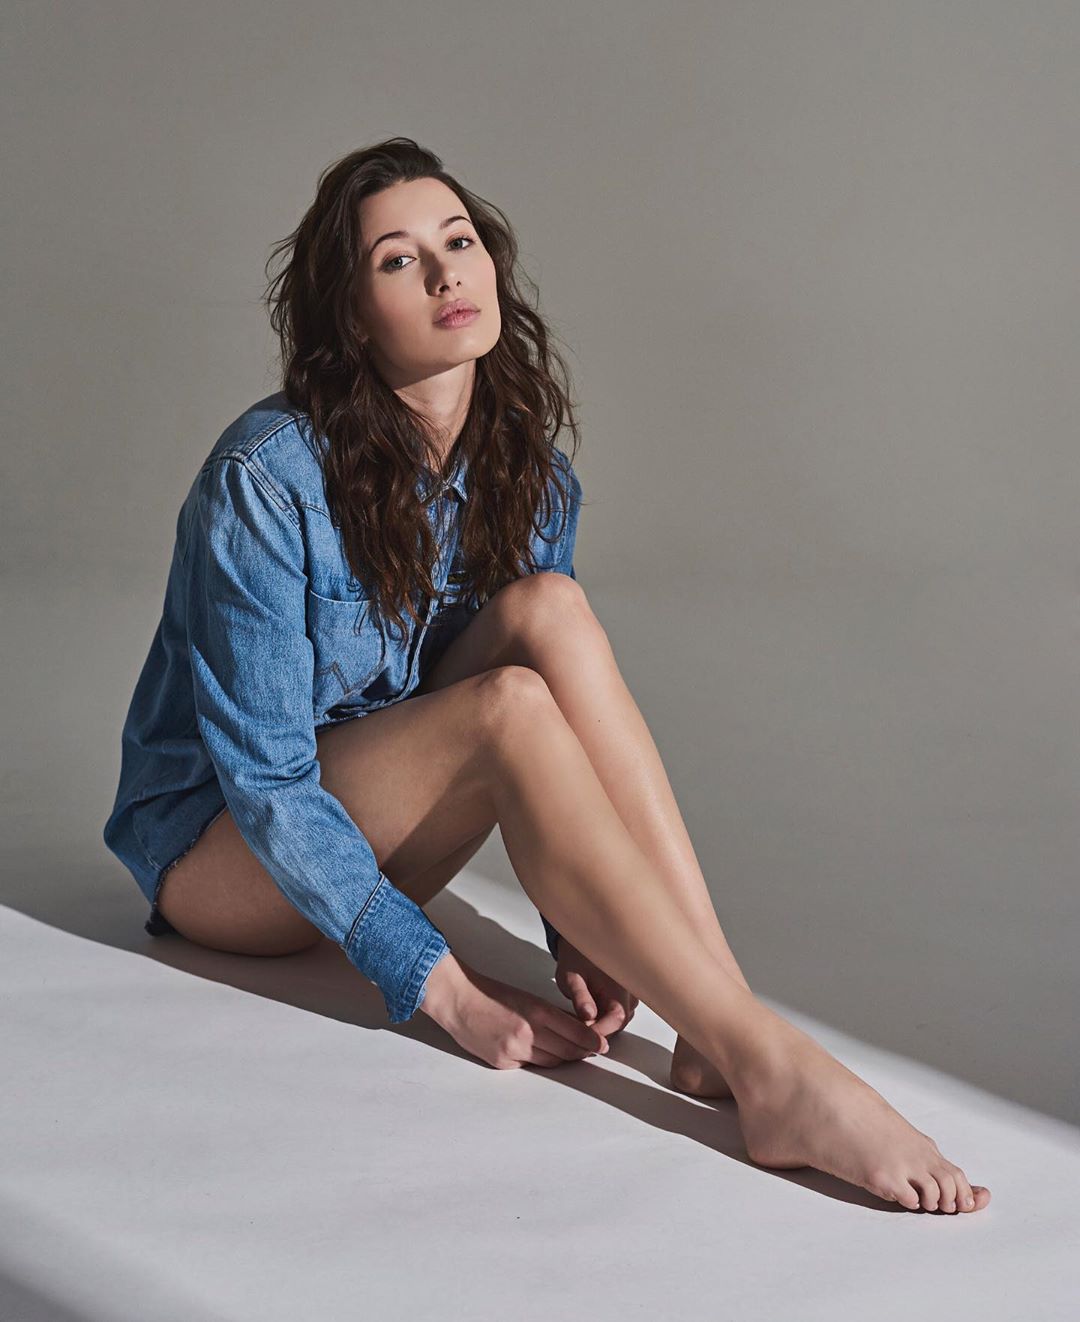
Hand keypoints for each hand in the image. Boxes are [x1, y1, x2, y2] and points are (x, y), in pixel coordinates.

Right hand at [420, 951, 609, 1069]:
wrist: (458, 1001)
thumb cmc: (491, 995)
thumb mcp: (527, 998)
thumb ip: (551, 1015)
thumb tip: (576, 1028)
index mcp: (537, 1012)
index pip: (576, 1033)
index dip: (592, 1041)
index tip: (603, 1045)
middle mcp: (528, 1034)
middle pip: (567, 1052)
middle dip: (581, 1052)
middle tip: (591, 1051)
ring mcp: (514, 1051)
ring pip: (551, 1062)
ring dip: (561, 1058)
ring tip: (569, 1053)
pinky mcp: (503, 1063)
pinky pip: (530, 1066)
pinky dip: (538, 1061)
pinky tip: (538, 1053)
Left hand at [554, 939, 638, 1039]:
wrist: (582, 943)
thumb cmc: (577, 957)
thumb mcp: (572, 977)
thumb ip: (581, 997)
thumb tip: (588, 1016)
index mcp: (620, 986)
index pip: (617, 1019)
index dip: (599, 1032)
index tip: (581, 1037)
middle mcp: (630, 993)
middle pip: (617, 1023)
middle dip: (597, 1030)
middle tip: (575, 1027)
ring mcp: (630, 996)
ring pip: (617, 1021)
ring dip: (600, 1024)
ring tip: (580, 1015)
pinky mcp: (625, 998)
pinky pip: (616, 1015)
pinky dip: (602, 1018)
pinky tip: (587, 1011)